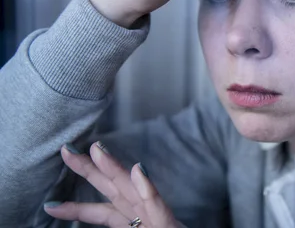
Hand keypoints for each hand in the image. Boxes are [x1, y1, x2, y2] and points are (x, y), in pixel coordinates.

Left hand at [44, 142, 184, 227]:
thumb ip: (120, 221)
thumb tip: (102, 219)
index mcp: (133, 223)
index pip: (102, 211)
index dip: (76, 205)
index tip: (50, 204)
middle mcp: (142, 216)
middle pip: (112, 190)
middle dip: (90, 169)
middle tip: (66, 149)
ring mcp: (156, 218)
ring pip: (132, 190)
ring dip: (114, 169)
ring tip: (96, 150)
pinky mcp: (168, 224)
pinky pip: (156, 205)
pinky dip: (147, 187)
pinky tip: (138, 170)